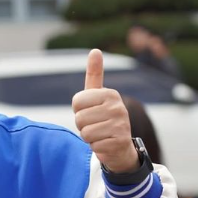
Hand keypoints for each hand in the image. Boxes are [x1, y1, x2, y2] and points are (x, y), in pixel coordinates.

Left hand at [72, 49, 138, 172]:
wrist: (120, 146)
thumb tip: (95, 50)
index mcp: (110, 94)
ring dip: (89, 136)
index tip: (91, 111)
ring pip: (85, 132)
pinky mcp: (119, 142)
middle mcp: (118, 107)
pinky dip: (96, 147)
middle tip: (96, 125)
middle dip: (83, 125)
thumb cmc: (103, 118)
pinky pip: (93, 145)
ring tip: (101, 134)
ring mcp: (120, 125)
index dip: (79, 110)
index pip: (76, 102)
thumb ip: (94, 75)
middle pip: (79, 118)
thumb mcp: (97, 96)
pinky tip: (106, 143)